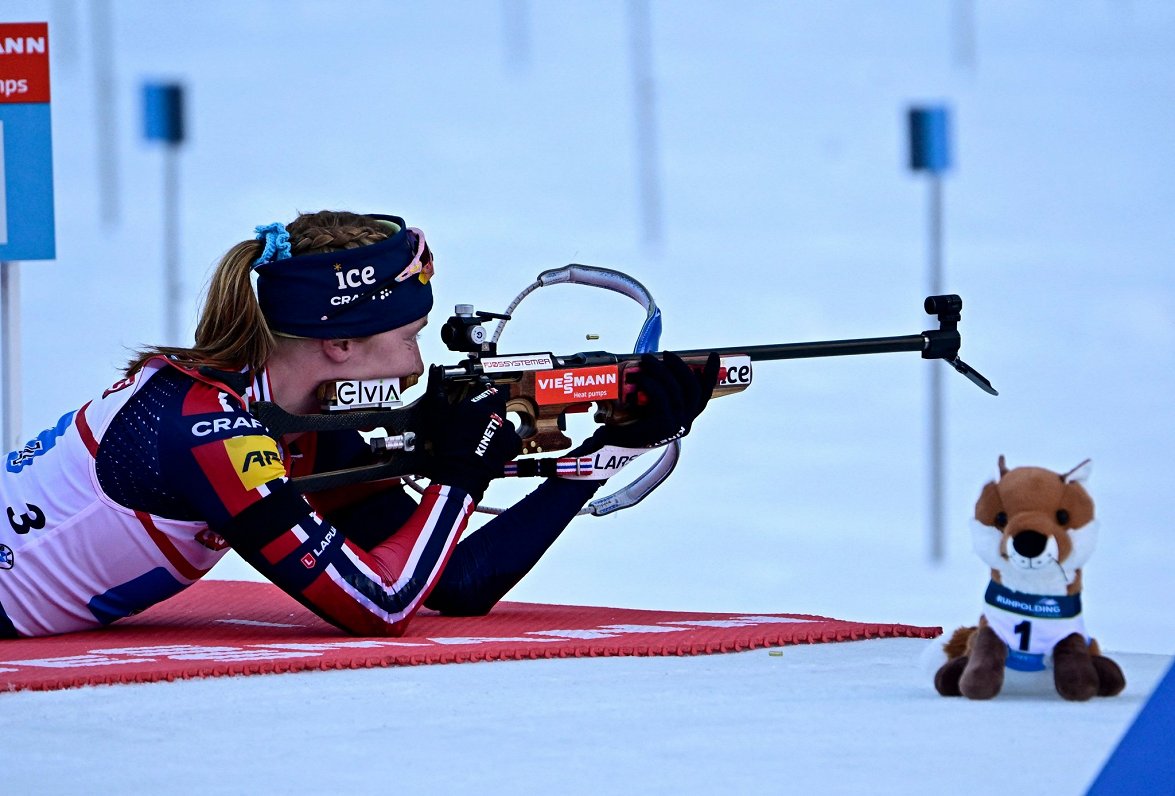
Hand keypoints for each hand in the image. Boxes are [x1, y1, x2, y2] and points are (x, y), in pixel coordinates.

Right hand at [422, 367, 521, 500]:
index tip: (480, 397)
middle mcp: (493, 414)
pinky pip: (511, 438)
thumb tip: (437, 377)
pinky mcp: (511, 443)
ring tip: (484, 436)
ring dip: (497, 426)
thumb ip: (438, 396)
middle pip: (497, 404)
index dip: (483, 394)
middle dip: (490, 410)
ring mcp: (504, 428)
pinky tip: (493, 446)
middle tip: (479, 421)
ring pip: (504, 421)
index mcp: (476, 405)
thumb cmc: (449, 448)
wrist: (461, 472)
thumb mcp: (438, 418)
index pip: (487, 390)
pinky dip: (505, 442)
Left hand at [565, 351, 719, 478]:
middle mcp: (685, 423)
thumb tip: (655, 361)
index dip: (710, 374)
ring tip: (647, 359)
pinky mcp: (662, 425)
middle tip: (667, 353)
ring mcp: (675, 425)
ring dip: (661, 370)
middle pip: (692, 388)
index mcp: (685, 418)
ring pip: (675, 390)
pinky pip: (661, 398)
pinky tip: (641, 376)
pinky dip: (652, 383)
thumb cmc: (629, 424)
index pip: (704, 394)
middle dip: (681, 367)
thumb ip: (657, 390)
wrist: (613, 447)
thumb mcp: (648, 406)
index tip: (713, 355)